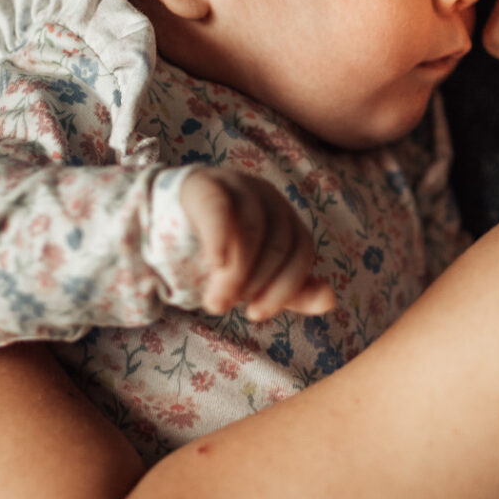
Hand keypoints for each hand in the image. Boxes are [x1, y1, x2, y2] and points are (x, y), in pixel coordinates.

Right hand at [178, 168, 335, 321]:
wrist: (169, 224)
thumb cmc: (222, 253)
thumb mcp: (257, 277)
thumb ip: (292, 290)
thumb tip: (329, 300)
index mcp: (286, 217)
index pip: (301, 250)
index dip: (284, 287)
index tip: (256, 314)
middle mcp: (268, 196)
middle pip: (279, 240)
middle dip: (255, 281)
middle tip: (226, 306)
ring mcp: (238, 184)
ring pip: (252, 227)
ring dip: (236, 270)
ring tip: (214, 299)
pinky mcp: (205, 184)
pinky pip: (219, 208)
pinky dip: (221, 237)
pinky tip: (215, 262)